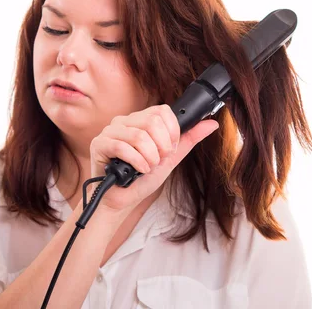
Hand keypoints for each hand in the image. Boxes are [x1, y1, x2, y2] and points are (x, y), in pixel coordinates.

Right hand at [89, 104, 218, 214]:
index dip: (172, 131)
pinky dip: (137, 162)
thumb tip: (212, 124)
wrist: (123, 201)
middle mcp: (124, 121)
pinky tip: (138, 170)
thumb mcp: (171, 158)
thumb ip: (189, 139)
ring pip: (139, 136)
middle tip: (158, 160)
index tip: (170, 148)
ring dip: (150, 157)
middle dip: (162, 146)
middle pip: (152, 121)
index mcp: (140, 120)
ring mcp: (110, 131)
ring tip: (147, 167)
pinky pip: (122, 146)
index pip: (162, 111)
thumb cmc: (142, 179)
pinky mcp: (99, 143)